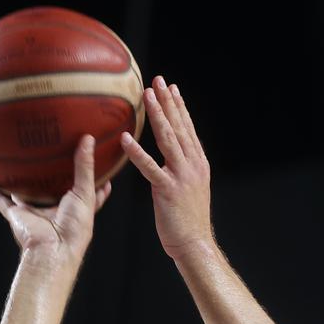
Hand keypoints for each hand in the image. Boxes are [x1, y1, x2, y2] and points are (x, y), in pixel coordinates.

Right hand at [0, 135, 112, 267]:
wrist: (52, 249)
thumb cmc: (74, 228)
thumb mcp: (86, 193)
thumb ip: (85, 167)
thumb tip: (87, 140)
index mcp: (73, 209)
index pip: (83, 192)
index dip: (88, 178)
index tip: (92, 161)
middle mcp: (53, 211)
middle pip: (51, 191)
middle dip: (51, 178)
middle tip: (50, 156)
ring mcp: (34, 213)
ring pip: (25, 195)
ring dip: (21, 185)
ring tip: (18, 167)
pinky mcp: (17, 216)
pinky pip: (1, 202)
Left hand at [122, 76, 213, 258]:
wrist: (195, 243)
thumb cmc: (187, 220)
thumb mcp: (189, 188)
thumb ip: (182, 170)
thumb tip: (174, 158)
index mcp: (198, 163)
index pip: (188, 128)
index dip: (179, 107)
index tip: (171, 87)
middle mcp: (192, 164)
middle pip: (179, 127)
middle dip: (168, 102)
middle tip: (158, 80)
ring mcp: (182, 176)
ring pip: (168, 140)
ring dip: (157, 116)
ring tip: (147, 97)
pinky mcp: (168, 190)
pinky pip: (150, 168)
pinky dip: (137, 152)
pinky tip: (126, 139)